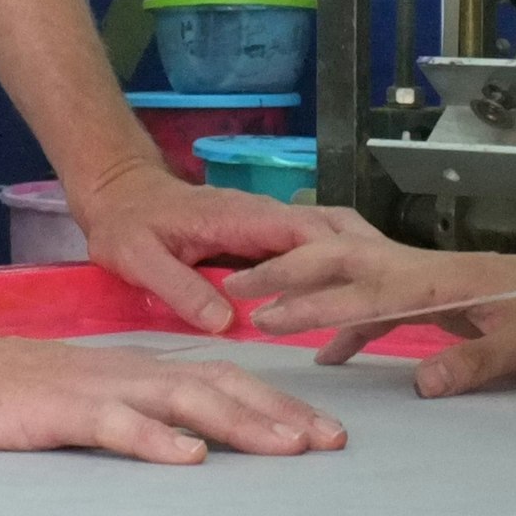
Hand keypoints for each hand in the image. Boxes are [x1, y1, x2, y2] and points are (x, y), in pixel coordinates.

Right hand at [0, 307, 345, 460]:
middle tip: (333, 443)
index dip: (274, 404)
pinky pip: (111, 424)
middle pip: (218, 385)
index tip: (320, 433)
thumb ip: (123, 416)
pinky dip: (153, 439)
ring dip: (240, 424)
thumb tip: (183, 444)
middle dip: (281, 413)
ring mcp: (87, 388)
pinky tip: (188, 457)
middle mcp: (120, 372)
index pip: (218, 381)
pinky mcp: (50, 409)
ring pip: (181, 399)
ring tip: (288, 448)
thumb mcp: (70, 405)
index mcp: (127, 370)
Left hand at [62, 153, 375, 331]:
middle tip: (399, 291)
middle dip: (363, 254)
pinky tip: (350, 294)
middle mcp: (260, 214)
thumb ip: (181, 288)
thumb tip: (228, 322)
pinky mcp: (260, 234)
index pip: (296, 232)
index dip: (332, 258)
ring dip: (355, 258)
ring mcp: (263, 222)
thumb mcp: (139, 259)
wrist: (117, 192)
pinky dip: (332, 264)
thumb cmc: (126, 224)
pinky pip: (305, 247)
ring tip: (389, 296)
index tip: (364, 284)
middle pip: (324, 228)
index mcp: (238, 217)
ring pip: (322, 234)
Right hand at [228, 238, 515, 398]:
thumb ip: (471, 363)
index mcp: (438, 282)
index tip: (264, 316)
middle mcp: (427, 271)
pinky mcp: (444, 291)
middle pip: (343, 261)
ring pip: (356, 274)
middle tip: (238, 286)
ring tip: (265, 309)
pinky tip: (334, 353)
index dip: (310, 307)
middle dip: (289, 271)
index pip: (360, 294)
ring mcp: (434, 278)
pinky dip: (348, 318)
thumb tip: (419, 385)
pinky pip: (380, 298)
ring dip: (311, 287)